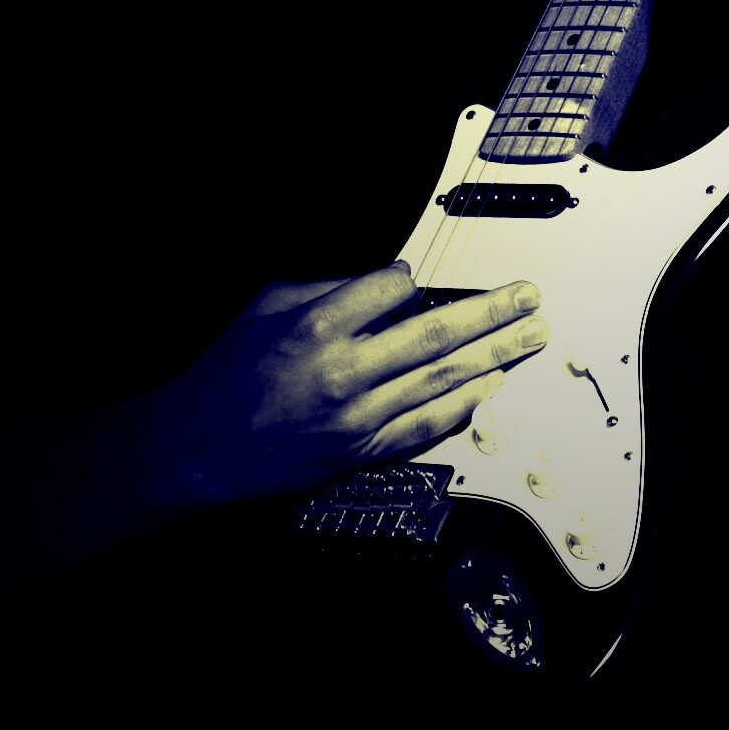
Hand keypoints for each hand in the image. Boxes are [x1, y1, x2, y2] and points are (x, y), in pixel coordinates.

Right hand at [150, 263, 546, 510]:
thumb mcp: (263, 308)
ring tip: (529, 336)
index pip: (392, 288)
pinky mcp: (361, 450)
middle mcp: (343, 370)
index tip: (413, 279)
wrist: (199, 447)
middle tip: (528, 296)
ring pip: (440, 380)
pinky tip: (491, 386)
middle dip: (490, 312)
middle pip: (435, 334)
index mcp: (316, 325)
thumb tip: (385, 284)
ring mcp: (356, 416)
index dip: (409, 279)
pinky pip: (424, 425)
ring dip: (493, 356)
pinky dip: (462, 404)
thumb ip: (325, 289)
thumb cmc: (228, 374)